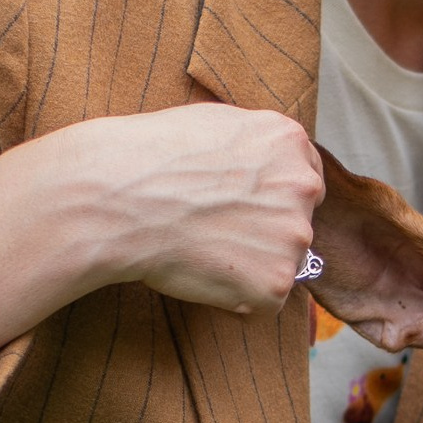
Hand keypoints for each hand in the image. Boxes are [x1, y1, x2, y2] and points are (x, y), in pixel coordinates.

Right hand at [86, 104, 324, 312]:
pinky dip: (238, 297)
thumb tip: (258, 164)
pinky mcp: (276, 282)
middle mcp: (302, 186)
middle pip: (295, 224)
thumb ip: (252, 145)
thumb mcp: (213, 122)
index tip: (241, 210)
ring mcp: (294, 236)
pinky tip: (203, 273)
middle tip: (214, 232)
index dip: (269, 201)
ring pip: (281, 263)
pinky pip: (263, 300)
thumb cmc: (151, 158)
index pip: (304, 182)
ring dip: (250, 265)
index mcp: (288, 141)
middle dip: (263, 234)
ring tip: (203, 250)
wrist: (117, 198)